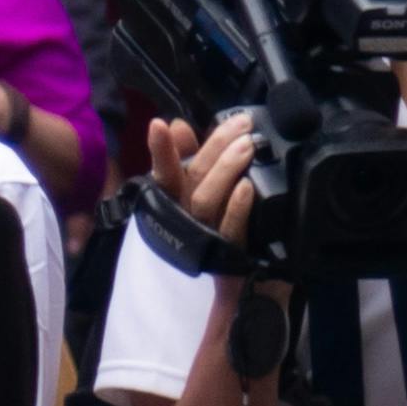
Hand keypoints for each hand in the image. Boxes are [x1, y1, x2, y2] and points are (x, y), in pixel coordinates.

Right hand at [148, 112, 265, 245]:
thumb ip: (188, 155)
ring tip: (247, 146)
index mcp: (177, 198)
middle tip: (242, 124)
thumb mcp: (202, 185)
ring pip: (205, 201)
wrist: (241, 281)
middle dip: (214, 146)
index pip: (164, 170)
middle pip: (193, 178)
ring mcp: (205, 235)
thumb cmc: (217, 225)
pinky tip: (247, 187)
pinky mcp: (228, 254)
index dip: (160, 149)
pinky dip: (237, 207)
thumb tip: (178, 124)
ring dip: (225, 169)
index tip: (159, 125)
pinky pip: (230, 230)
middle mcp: (185, 216)